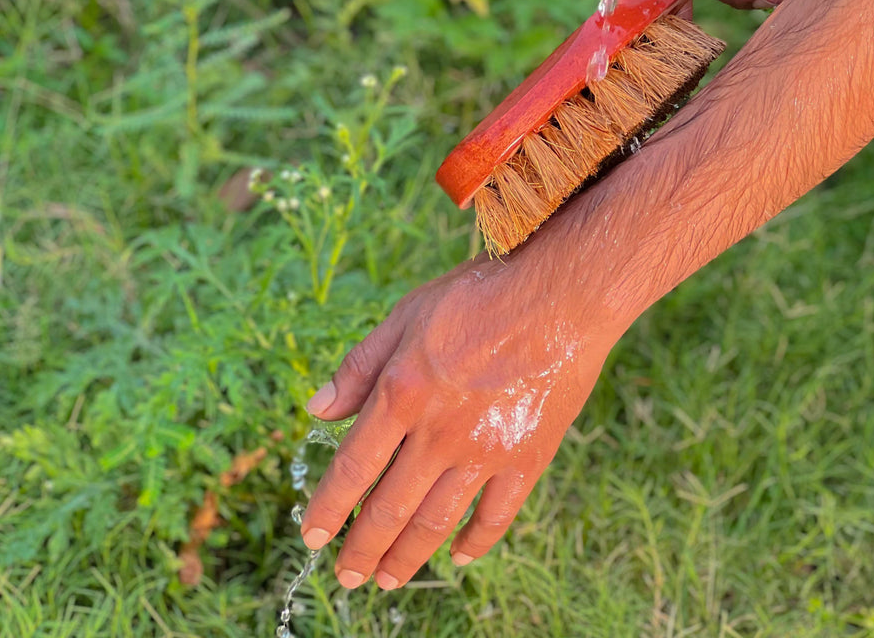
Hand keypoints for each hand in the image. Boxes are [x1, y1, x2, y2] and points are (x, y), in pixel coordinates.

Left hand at [299, 247, 616, 589]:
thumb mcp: (409, 313)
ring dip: (406, 558)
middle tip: (348, 576)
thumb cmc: (482, 295)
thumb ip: (362, 365)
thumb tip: (318, 409)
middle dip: (361, 550)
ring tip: (387, 579)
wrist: (562, 296)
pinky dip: (474, 543)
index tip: (311, 535)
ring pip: (436, 522)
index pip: (352, 468)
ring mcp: (485, 451)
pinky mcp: (527, 458)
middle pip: (389, 509)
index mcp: (402, 392)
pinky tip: (457, 555)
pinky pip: (496, 516)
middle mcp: (439, 432)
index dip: (327, 509)